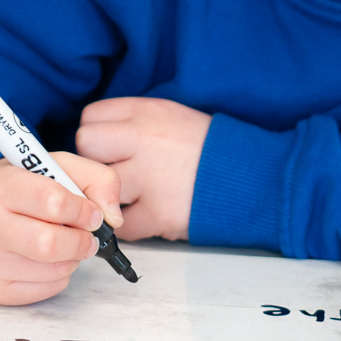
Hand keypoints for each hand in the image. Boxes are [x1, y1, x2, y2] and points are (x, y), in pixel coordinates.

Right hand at [0, 152, 122, 305]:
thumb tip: (114, 217)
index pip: (53, 201)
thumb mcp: (49, 166)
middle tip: (87, 236)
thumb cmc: (13, 189)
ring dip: (72, 258)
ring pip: (54, 270)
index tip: (92, 213)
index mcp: (1, 187)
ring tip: (61, 243)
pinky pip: (47, 289)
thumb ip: (93, 178)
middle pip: (52, 244)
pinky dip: (59, 275)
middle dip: (81, 241)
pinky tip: (45, 260)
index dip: (83, 209)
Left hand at [76, 95, 211, 241]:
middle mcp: (144, 139)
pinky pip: (122, 225)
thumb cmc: (211, 149)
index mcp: (147, 113)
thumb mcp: (173, 116)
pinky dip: (127, 228)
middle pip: (86, 144)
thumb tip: (101, 139)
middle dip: (95, 161)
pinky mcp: (159, 213)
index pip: (91, 117)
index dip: (97, 136)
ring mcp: (150, 177)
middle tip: (115, 173)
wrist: (254, 178)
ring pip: (99, 184)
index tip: (108, 150)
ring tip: (127, 199)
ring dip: (108, 196)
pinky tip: (140, 219)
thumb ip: (135, 122)